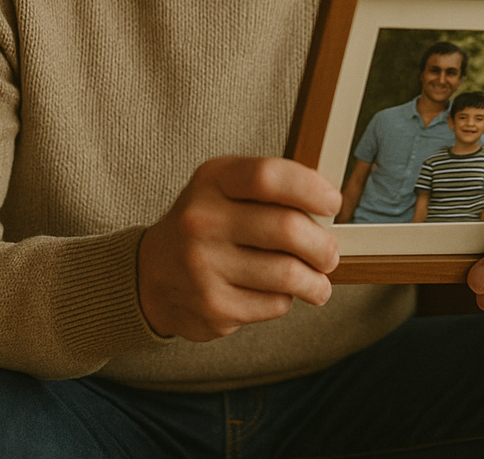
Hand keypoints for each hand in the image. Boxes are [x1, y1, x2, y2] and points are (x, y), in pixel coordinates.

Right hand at [138, 156, 341, 341]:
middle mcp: (202, 221)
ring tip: (317, 283)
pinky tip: (277, 294)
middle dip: (322, 246)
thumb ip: (269, 190)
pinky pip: (274, 304)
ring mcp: (204, 266)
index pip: (269, 177)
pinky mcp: (213, 307)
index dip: (310, 189)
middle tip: (329, 254)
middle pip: (287, 229)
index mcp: (211, 181)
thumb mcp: (223, 190)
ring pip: (288, 274)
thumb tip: (328, 205)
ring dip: (314, 281)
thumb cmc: (205, 227)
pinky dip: (285, 300)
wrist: (151, 276)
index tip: (332, 204)